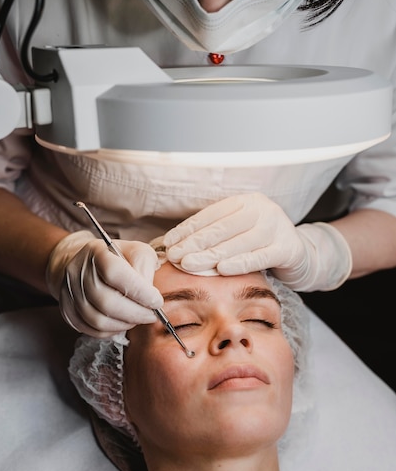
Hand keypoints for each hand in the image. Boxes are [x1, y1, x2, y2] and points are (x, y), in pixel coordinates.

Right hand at [46, 231, 162, 336]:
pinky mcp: (68, 310)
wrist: (85, 262)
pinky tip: (123, 322)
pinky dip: (112, 331)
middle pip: (106, 302)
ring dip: (125, 324)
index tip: (157, 301)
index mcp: (97, 253)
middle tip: (152, 315)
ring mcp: (69, 293)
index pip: (115, 274)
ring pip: (98, 320)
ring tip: (139, 318)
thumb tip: (148, 293)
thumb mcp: (136, 251)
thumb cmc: (117, 257)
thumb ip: (145, 266)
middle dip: (136, 313)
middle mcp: (78, 272)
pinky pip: (91, 329)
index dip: (139, 291)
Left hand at [163, 193, 351, 290]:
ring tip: (189, 264)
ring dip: (210, 255)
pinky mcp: (287, 248)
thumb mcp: (239, 232)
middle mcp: (262, 209)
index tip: (169, 242)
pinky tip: (221, 269)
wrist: (300, 255)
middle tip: (174, 256)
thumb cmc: (261, 245)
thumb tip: (178, 244)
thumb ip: (216, 234)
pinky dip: (239, 263)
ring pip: (237, 243)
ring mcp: (277, 227)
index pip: (211, 214)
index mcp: (246, 201)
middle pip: (222, 228)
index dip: (188, 229)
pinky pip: (259, 256)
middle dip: (194, 243)